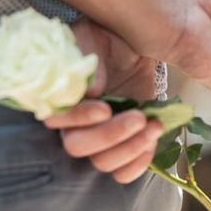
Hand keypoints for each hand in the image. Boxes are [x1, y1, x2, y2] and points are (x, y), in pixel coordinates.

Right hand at [44, 19, 160, 183]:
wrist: (136, 48)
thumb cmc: (108, 40)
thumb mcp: (96, 38)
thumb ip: (89, 59)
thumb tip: (92, 90)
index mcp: (60, 97)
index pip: (57, 119)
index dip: (79, 118)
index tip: (105, 109)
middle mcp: (73, 124)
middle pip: (79, 147)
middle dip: (110, 136)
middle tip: (138, 117)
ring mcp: (99, 138)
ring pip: (103, 163)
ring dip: (130, 149)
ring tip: (153, 127)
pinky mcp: (123, 146)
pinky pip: (124, 172)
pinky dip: (139, 164)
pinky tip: (152, 141)